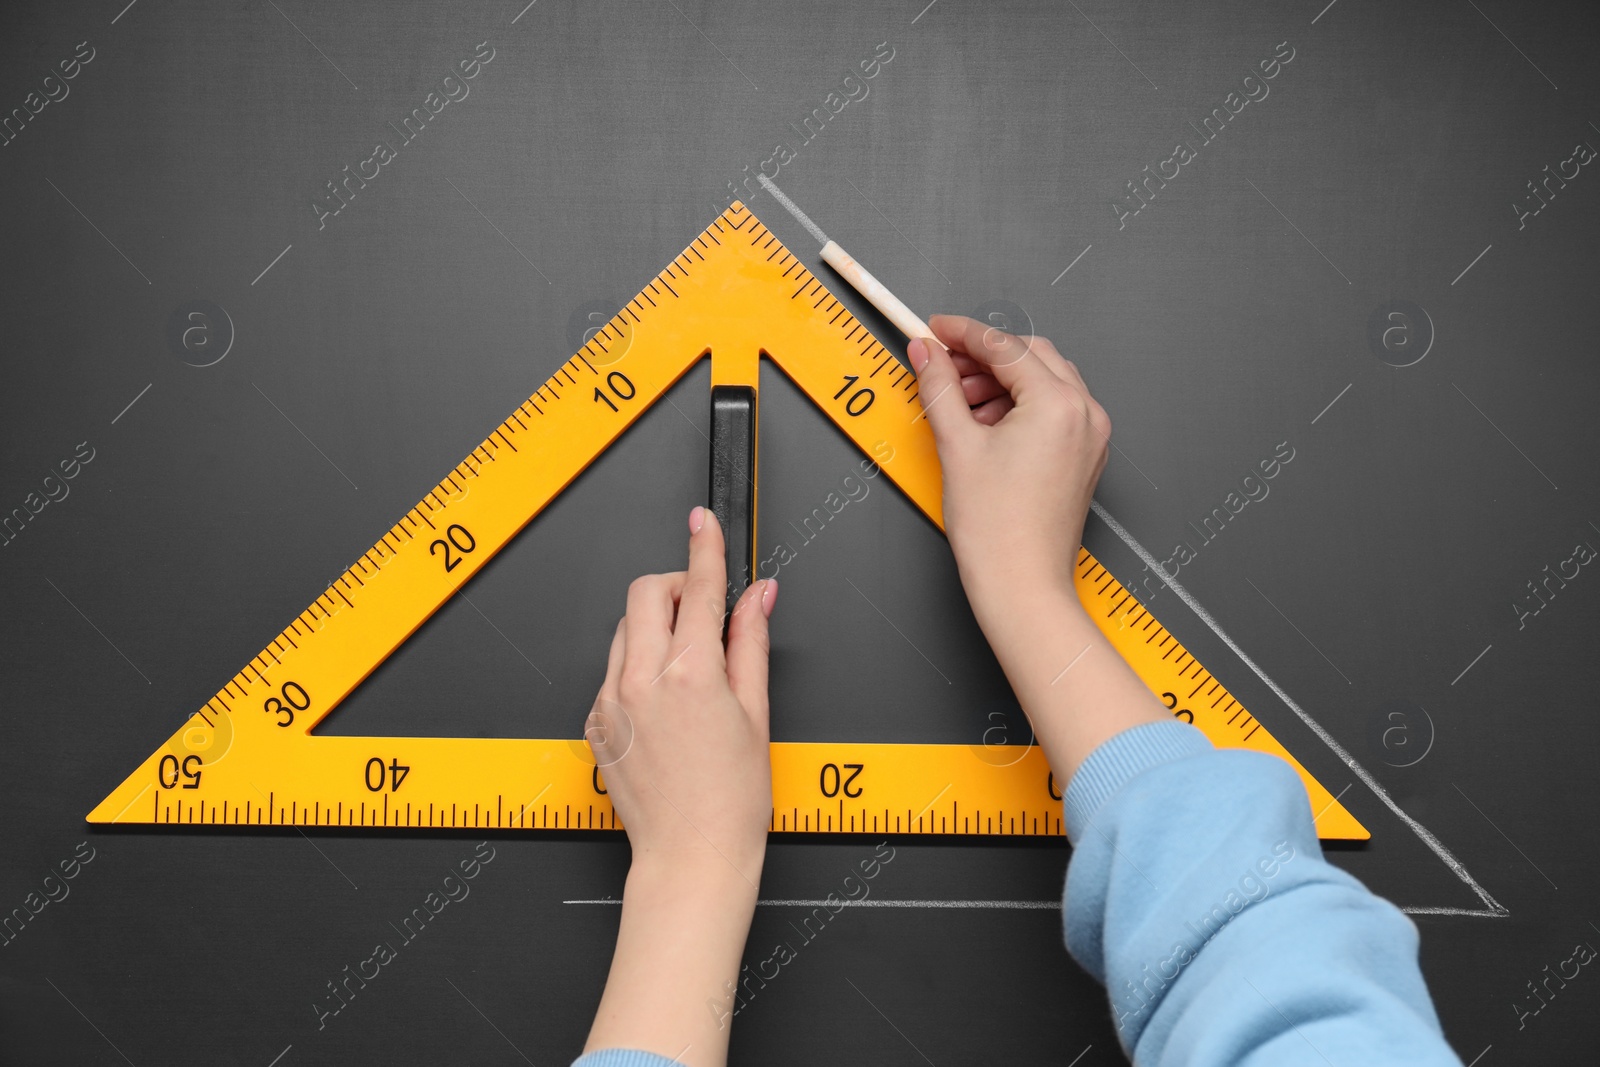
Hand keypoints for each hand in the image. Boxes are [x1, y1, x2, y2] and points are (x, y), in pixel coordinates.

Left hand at [582, 506, 778, 1066]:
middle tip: (702, 609)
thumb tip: (757, 597)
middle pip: (644, 594)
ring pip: (623, 630)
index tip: (702, 519)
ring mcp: (612, 701)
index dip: (704, 545)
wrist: (691, 859)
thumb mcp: (757, 713)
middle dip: (673, 587)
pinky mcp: (596, 724)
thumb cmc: (732, 801)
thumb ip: (751, 643)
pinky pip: (612, 671)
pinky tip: (665, 703)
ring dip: (653, 627)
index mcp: (692, 673)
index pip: (697, 587)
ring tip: (688, 667)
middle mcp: (643, 680)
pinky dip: (636, 667)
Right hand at [907, 316, 1167, 784]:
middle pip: (1030, 356)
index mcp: (1058, 403)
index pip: (1005, 347)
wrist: (1022, 586)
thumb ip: (938, 388)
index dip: (962, 334)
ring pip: (1044, 381)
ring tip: (958, 404)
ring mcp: (1091, 436)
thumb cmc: (996, 530)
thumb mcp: (956, 445)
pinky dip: (1019, 406)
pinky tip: (985, 426)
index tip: (932, 331)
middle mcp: (1085, 413)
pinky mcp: (1085, 457)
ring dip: (1001, 381)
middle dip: (983, 357)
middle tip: (940, 366)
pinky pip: (1054, 410)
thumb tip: (925, 354)